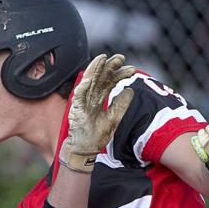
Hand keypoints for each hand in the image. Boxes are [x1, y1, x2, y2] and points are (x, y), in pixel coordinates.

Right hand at [60, 53, 136, 173]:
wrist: (86, 149)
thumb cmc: (97, 135)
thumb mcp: (114, 118)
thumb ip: (121, 105)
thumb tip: (130, 90)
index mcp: (100, 98)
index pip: (110, 82)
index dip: (120, 74)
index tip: (132, 70)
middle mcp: (91, 97)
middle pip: (100, 77)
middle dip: (110, 66)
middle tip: (121, 57)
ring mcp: (83, 102)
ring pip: (89, 81)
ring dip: (95, 69)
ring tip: (103, 58)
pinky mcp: (76, 109)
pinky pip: (79, 96)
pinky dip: (83, 87)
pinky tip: (89, 78)